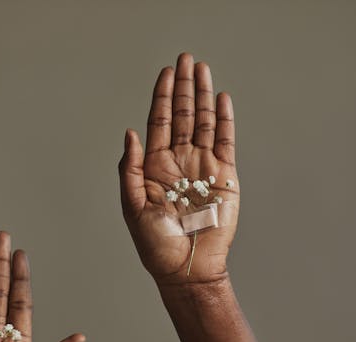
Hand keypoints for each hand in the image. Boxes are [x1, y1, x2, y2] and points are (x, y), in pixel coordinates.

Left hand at [118, 53, 239, 284]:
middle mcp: (178, 162)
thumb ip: (130, 170)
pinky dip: (224, 119)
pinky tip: (220, 98)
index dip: (162, 97)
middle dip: (183, 87)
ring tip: (202, 69)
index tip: (165, 73)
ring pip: (203, 122)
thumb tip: (130, 133)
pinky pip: (225, 141)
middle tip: (184, 59)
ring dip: (203, 96)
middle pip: (182, 115)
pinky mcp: (224, 177)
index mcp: (154, 167)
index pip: (159, 123)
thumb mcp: (132, 207)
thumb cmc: (154, 244)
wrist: (185, 267)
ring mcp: (202, 167)